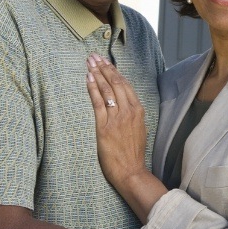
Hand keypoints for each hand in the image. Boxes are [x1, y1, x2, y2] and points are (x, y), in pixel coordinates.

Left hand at [86, 53, 147, 187]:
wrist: (131, 171)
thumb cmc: (134, 153)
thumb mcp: (139, 128)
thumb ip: (132, 114)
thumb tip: (123, 102)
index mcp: (138, 110)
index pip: (125, 84)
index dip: (114, 71)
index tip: (106, 61)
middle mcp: (129, 111)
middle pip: (115, 83)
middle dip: (104, 67)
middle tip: (94, 56)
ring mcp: (117, 118)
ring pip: (106, 90)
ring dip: (97, 74)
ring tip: (89, 63)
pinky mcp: (105, 127)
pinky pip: (98, 103)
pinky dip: (93, 89)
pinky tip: (88, 79)